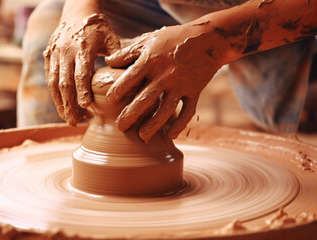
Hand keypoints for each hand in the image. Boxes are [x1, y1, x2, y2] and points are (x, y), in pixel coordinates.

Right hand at [44, 13, 119, 125]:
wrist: (77, 11)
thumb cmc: (99, 29)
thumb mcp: (111, 39)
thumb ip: (118, 58)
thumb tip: (127, 79)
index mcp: (82, 47)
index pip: (81, 73)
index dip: (82, 91)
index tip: (86, 108)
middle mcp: (65, 51)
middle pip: (64, 83)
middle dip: (69, 105)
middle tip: (76, 122)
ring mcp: (54, 54)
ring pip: (54, 83)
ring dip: (60, 104)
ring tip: (69, 119)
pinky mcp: (48, 56)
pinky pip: (50, 78)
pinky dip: (55, 95)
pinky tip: (62, 107)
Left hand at [105, 24, 227, 141]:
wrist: (208, 38)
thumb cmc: (173, 38)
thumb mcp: (149, 40)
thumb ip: (127, 52)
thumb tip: (107, 61)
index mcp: (150, 60)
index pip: (129, 79)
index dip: (117, 92)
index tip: (110, 102)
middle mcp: (165, 74)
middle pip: (145, 99)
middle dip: (130, 115)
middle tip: (120, 127)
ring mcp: (181, 84)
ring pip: (165, 109)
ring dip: (153, 125)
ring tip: (142, 137)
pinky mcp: (195, 91)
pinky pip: (187, 111)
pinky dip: (180, 125)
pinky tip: (170, 135)